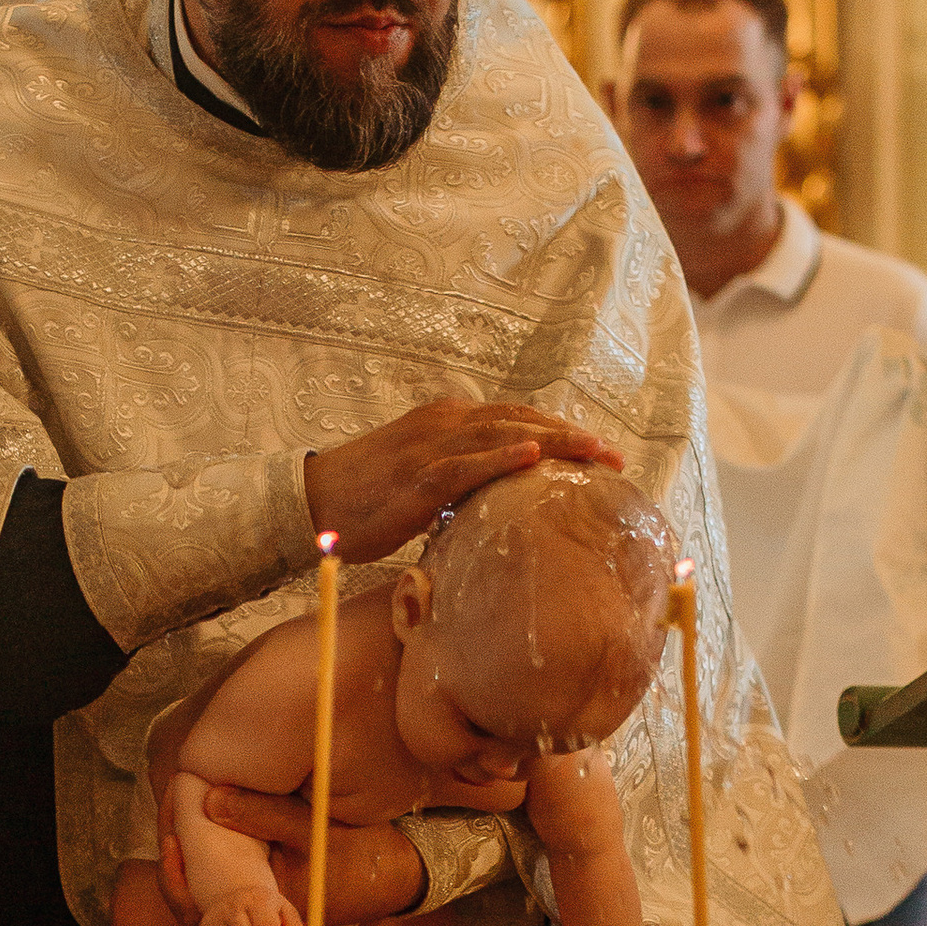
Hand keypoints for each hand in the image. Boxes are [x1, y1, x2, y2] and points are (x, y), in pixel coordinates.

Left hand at [161, 799, 424, 925]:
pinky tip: (213, 816)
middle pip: (196, 894)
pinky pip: (234, 874)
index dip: (174, 867)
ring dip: (196, 852)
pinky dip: (219, 851)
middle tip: (168, 811)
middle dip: (177, 856)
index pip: (197, 901)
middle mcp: (257, 911)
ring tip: (182, 811)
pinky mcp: (274, 887)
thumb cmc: (363, 857)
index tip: (167, 830)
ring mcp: (265, 901)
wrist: (404, 872)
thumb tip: (208, 799)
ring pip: (212, 884)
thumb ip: (263, 815)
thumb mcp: (313, 831)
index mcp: (259, 906)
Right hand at [303, 401, 621, 563]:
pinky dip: (502, 457)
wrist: (310, 502)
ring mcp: (431, 446)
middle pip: (521, 421)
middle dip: (572, 437)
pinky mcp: (417, 476)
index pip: (517, 419)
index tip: (599, 452)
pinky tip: (533, 457)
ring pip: (504, 435)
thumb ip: (460, 483)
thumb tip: (494, 506)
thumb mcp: (423, 483)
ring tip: (593, 452)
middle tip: (615, 457)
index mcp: (448, 422)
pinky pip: (467, 463)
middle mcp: (445, 424)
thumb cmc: (364, 500)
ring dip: (554, 442)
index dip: (561, 432)